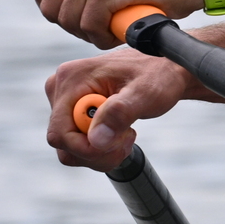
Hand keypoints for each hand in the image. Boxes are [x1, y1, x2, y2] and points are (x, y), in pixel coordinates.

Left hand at [26, 0, 200, 47]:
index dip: (58, 8)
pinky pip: (89, 23)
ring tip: (118, 25)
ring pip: (69, 18)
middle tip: (103, 26)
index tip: (83, 16)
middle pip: (49, 6)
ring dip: (92, 33)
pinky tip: (125, 28)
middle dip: (74, 25)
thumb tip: (50, 7)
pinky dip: (105, 36)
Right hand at [44, 47, 195, 169]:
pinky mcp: (74, 112)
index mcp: (71, 78)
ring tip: (126, 134)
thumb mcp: (146, 92)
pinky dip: (99, 148)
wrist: (165, 71)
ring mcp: (66, 101)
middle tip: (128, 138)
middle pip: (64, 144)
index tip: (118, 142)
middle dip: (98, 151)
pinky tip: (120, 133)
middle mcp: (61, 88)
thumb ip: (121, 112)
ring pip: (71, 149)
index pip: (60, 133)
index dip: (86, 148)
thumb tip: (96, 139)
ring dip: (100, 152)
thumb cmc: (158, 75)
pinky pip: (78, 145)